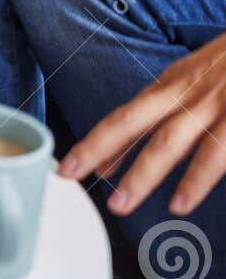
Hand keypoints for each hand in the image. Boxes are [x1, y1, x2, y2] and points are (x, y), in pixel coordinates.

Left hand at [59, 31, 225, 218]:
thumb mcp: (204, 72)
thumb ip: (178, 101)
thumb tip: (150, 127)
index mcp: (175, 81)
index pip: (128, 114)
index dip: (100, 140)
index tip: (76, 164)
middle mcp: (186, 91)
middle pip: (130, 121)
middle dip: (96, 149)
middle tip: (68, 174)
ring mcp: (213, 104)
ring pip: (167, 142)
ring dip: (140, 175)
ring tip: (119, 205)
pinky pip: (216, 154)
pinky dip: (196, 180)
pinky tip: (180, 202)